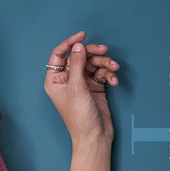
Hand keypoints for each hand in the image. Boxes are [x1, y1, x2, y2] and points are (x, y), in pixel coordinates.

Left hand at [44, 31, 118, 146]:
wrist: (94, 135)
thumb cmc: (79, 116)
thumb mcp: (77, 87)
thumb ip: (77, 65)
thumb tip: (78, 46)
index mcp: (55, 80)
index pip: (59, 54)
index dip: (70, 43)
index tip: (83, 35)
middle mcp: (67, 79)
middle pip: (79, 56)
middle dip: (93, 52)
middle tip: (104, 50)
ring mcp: (81, 82)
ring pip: (93, 63)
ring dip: (105, 63)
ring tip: (114, 69)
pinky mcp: (94, 86)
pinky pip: (102, 72)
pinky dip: (109, 74)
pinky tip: (113, 80)